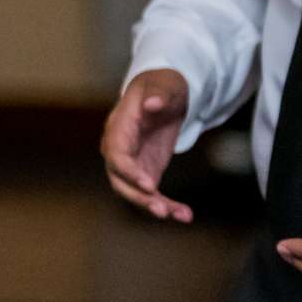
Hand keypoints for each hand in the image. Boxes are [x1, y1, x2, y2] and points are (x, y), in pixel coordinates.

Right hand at [100, 68, 192, 223]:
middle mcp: (119, 148)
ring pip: (134, 191)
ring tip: (179, 215)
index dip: (129, 171)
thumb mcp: (163, 86)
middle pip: (119, 179)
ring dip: (154, 205)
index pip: (116, 154)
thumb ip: (158, 95)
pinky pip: (152, 194)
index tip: (150, 184)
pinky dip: (168, 205)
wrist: (164, 94)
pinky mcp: (146, 172)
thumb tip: (150, 105)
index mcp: (119, 127)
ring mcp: (132, 163)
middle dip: (138, 196)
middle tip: (160, 208)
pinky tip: (185, 214)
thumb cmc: (161, 86)